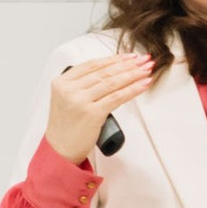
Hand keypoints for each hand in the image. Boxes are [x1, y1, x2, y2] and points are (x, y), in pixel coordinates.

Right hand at [45, 50, 152, 164]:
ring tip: (146, 70)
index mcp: (62, 82)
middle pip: (104, 72)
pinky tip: (143, 84)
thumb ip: (82, 85)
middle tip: (144, 60)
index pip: (92, 65)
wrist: (60, 150)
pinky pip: (117, 97)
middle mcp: (69, 89)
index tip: (129, 56)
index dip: (113, 59)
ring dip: (133, 75)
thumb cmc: (66, 127)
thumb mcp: (67, 100)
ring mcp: (80, 101)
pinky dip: (132, 89)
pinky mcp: (92, 113)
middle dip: (128, 65)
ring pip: (112, 82)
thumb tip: (112, 74)